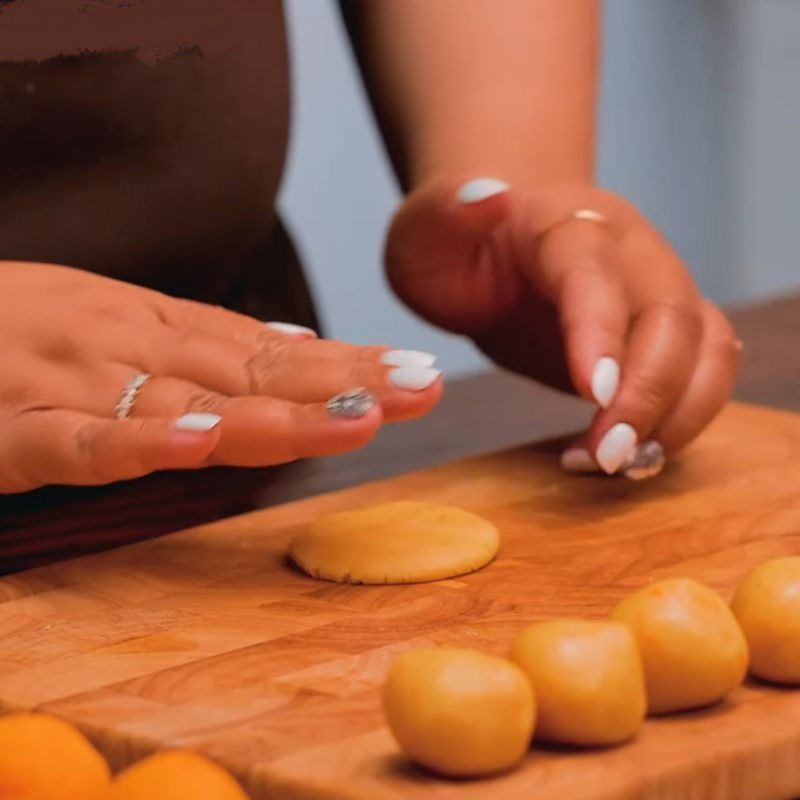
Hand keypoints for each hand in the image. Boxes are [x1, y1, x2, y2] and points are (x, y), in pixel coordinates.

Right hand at [0, 263, 442, 492]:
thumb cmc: (11, 326)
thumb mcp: (116, 321)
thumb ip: (202, 343)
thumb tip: (292, 344)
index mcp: (155, 326)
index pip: (271, 347)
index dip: (346, 363)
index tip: (416, 372)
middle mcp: (128, 347)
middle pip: (252, 371)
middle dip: (342, 383)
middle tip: (421, 388)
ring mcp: (72, 385)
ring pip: (189, 403)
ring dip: (275, 411)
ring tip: (358, 418)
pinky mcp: (9, 430)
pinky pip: (80, 444)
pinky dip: (140, 443)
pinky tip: (202, 444)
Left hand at [386, 178, 740, 475]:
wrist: (498, 243)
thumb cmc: (456, 244)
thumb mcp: (426, 227)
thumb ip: (447, 214)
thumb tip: (488, 196)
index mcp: (566, 221)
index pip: (595, 270)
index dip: (601, 331)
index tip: (593, 393)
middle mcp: (629, 251)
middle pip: (672, 314)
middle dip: (649, 392)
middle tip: (604, 455)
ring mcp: (656, 290)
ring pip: (708, 346)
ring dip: (678, 413)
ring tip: (615, 464)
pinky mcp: (664, 333)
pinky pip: (704, 371)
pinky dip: (681, 419)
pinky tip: (625, 455)